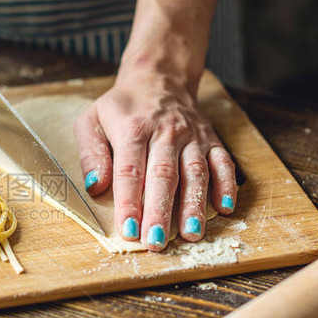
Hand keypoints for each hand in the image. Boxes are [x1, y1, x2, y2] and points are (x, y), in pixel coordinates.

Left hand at [74, 68, 236, 250]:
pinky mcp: (211, 139)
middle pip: (164, 176)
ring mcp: (192, 136)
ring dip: (194, 205)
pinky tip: (224, 209)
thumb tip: (96, 186)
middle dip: (161, 211)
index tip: (129, 230)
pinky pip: (223, 162)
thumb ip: (90, 155)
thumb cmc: (121, 108)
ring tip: (192, 234)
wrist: (158, 77)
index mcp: (133, 128)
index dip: (129, 203)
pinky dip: (226, 186)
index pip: (130, 171)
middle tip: (157, 241)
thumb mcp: (92, 121)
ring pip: (196, 173)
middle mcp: (165, 132)